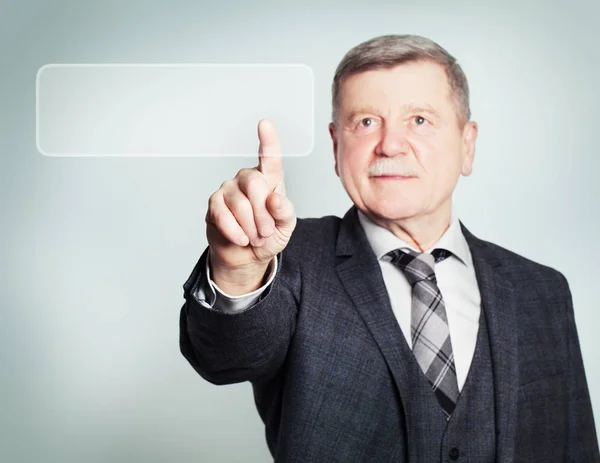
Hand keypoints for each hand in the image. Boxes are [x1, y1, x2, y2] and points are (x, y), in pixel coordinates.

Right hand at [205, 119, 296, 289]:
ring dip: (251, 227)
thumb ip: (284, 212)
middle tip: (266, 232)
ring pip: (240, 204)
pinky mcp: (214, 204)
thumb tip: (273, 199)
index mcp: (270, 180)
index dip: (268, 140)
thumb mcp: (285, 226)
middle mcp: (248, 179)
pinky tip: (241, 239)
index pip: (270, 158)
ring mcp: (229, 189)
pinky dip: (235, 231)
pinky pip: (223, 215)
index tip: (265, 124)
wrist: (247, 256)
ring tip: (255, 238)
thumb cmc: (269, 236)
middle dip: (263, 214)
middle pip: (255, 185)